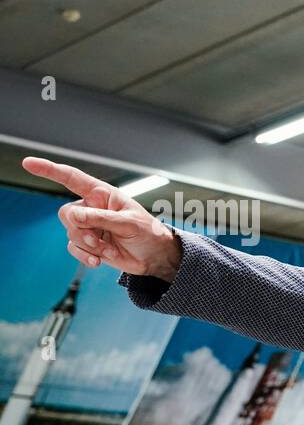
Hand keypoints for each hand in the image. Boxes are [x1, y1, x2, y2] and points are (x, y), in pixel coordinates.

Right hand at [21, 157, 180, 279]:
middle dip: (81, 228)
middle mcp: (92, 208)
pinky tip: (98, 261)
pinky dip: (85, 256)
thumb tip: (74, 216)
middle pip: (67, 213)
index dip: (50, 170)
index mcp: (103, 194)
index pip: (72, 178)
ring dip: (88, 244)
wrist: (154, 257)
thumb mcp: (129, 223)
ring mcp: (88, 226)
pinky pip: (73, 248)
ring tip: (108, 249)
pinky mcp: (88, 243)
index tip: (29, 163)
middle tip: (99, 239)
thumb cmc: (148, 233)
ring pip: (70, 232)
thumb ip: (101, 218)